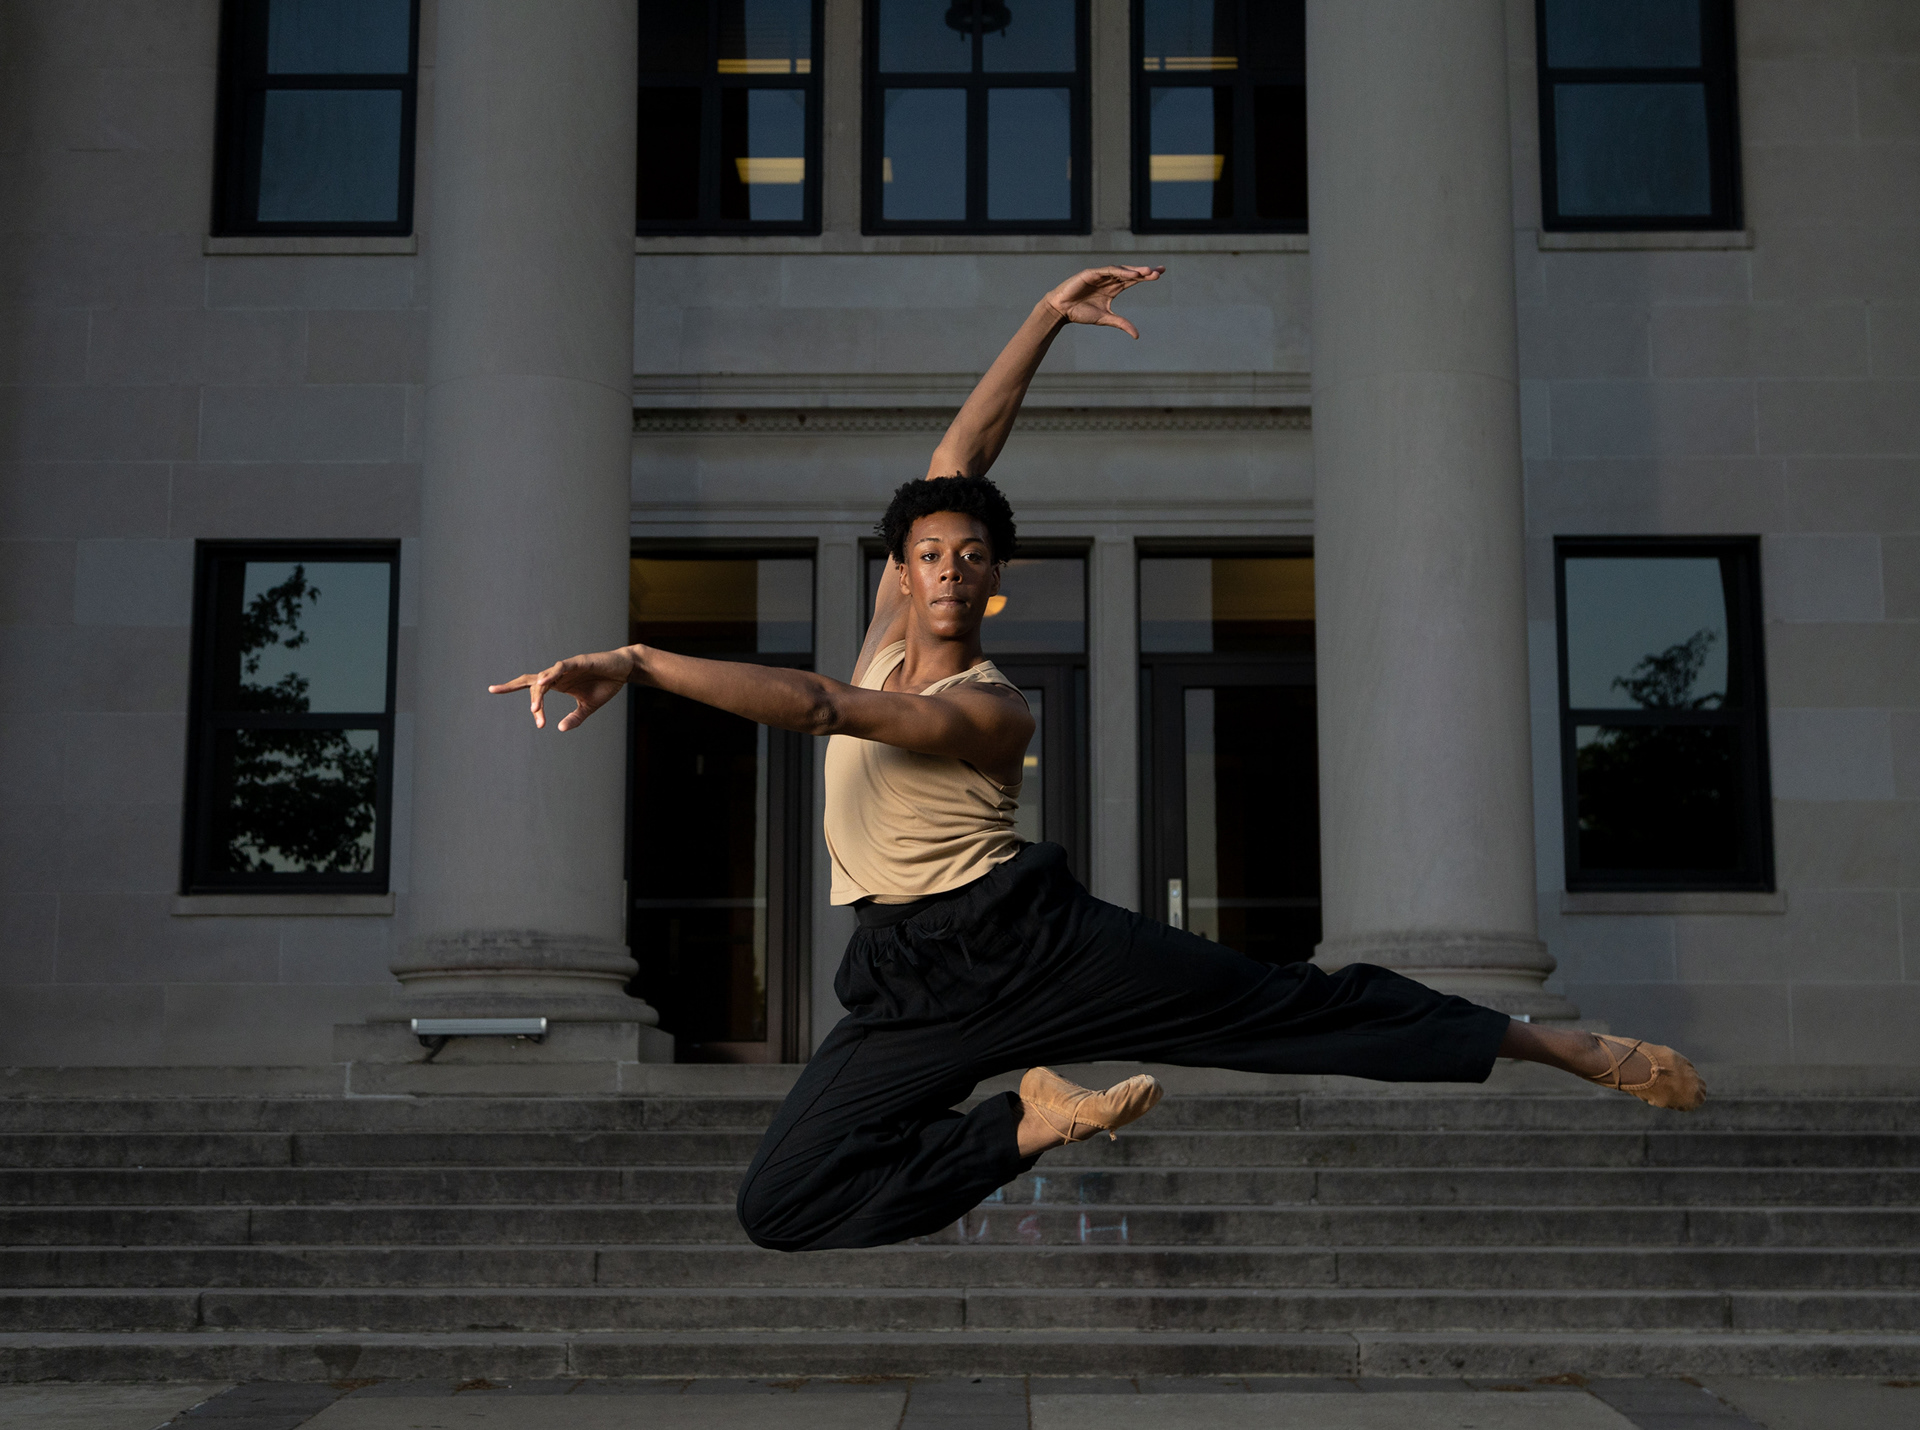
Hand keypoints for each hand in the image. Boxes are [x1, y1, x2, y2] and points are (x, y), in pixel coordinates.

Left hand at [488, 648, 634, 731]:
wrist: (624, 670)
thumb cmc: (606, 685)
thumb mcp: (589, 706)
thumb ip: (575, 717)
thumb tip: (561, 729)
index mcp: (558, 683)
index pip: (531, 686)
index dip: (514, 689)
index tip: (499, 695)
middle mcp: (557, 674)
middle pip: (531, 681)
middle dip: (514, 687)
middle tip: (507, 699)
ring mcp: (566, 667)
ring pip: (545, 677)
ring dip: (539, 693)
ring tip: (535, 709)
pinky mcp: (578, 661)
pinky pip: (561, 667)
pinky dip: (552, 673)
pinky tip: (544, 681)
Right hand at [1041, 264, 1163, 339]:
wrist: (1062, 310)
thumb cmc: (1080, 313)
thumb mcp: (1105, 319)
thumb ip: (1121, 323)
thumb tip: (1137, 335)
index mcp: (1113, 288)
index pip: (1133, 280)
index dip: (1146, 276)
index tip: (1160, 273)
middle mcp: (1109, 280)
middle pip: (1130, 273)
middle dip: (1144, 272)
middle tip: (1159, 271)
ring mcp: (1100, 275)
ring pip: (1121, 270)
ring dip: (1134, 271)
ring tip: (1148, 272)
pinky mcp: (1091, 273)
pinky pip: (1108, 271)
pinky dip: (1120, 271)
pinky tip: (1131, 274)